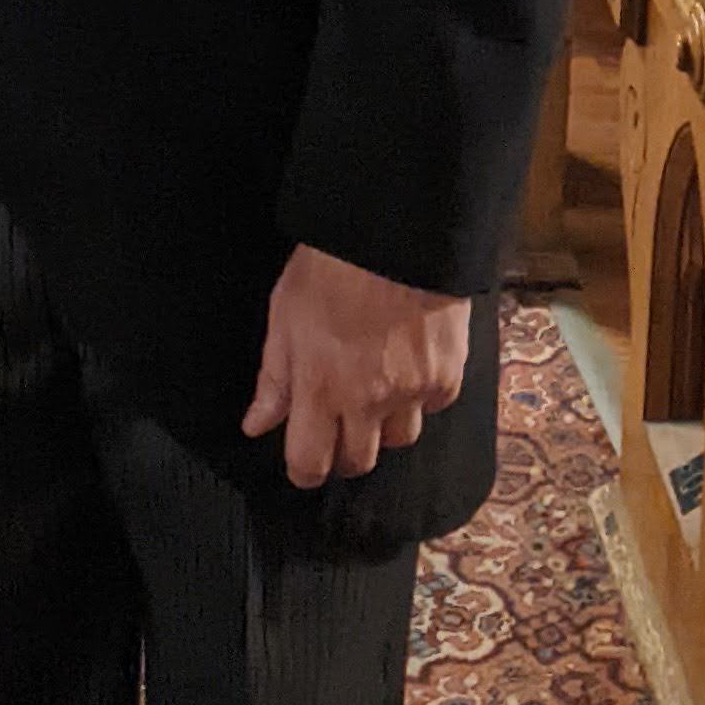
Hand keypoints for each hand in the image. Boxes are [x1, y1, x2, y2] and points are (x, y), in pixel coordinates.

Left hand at [243, 246, 469, 487]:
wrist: (396, 234)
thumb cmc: (332, 267)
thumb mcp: (284, 317)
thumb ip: (274, 379)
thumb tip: (257, 425)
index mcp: (321, 389)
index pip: (310, 463)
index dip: (305, 470)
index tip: (304, 463)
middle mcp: (368, 401)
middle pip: (359, 462)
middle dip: (344, 452)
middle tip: (338, 424)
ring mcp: (412, 391)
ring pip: (400, 439)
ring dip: (384, 425)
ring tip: (375, 389)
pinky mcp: (448, 375)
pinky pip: (434, 406)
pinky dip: (421, 396)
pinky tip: (409, 366)